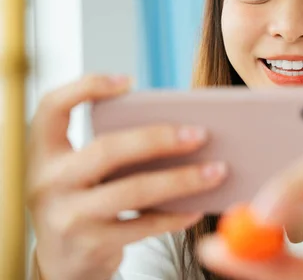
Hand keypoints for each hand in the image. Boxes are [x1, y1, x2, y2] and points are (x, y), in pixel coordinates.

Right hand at [27, 75, 227, 279]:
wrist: (61, 264)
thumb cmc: (85, 201)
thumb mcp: (79, 173)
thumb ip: (111, 149)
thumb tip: (181, 130)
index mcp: (44, 152)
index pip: (52, 106)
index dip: (86, 87)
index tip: (129, 80)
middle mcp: (49, 182)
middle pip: (108, 150)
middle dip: (159, 139)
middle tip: (201, 134)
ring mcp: (68, 216)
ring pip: (134, 191)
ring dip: (183, 179)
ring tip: (218, 170)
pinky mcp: (91, 245)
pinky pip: (144, 226)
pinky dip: (176, 215)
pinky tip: (200, 206)